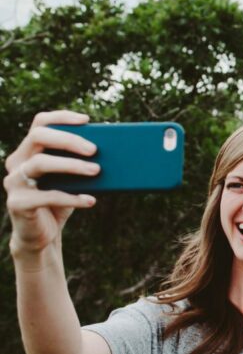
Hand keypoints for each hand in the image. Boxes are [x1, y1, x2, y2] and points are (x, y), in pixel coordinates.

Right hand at [5, 111, 99, 254]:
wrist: (42, 235)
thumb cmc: (60, 202)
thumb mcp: (72, 180)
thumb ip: (82, 164)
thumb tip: (117, 152)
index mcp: (29, 151)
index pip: (41, 123)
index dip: (62, 117)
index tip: (87, 120)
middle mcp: (17, 162)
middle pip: (38, 137)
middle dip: (68, 140)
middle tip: (95, 150)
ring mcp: (14, 182)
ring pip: (40, 163)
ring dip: (71, 165)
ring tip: (97, 170)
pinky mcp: (18, 204)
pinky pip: (46, 196)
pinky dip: (72, 197)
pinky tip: (91, 200)